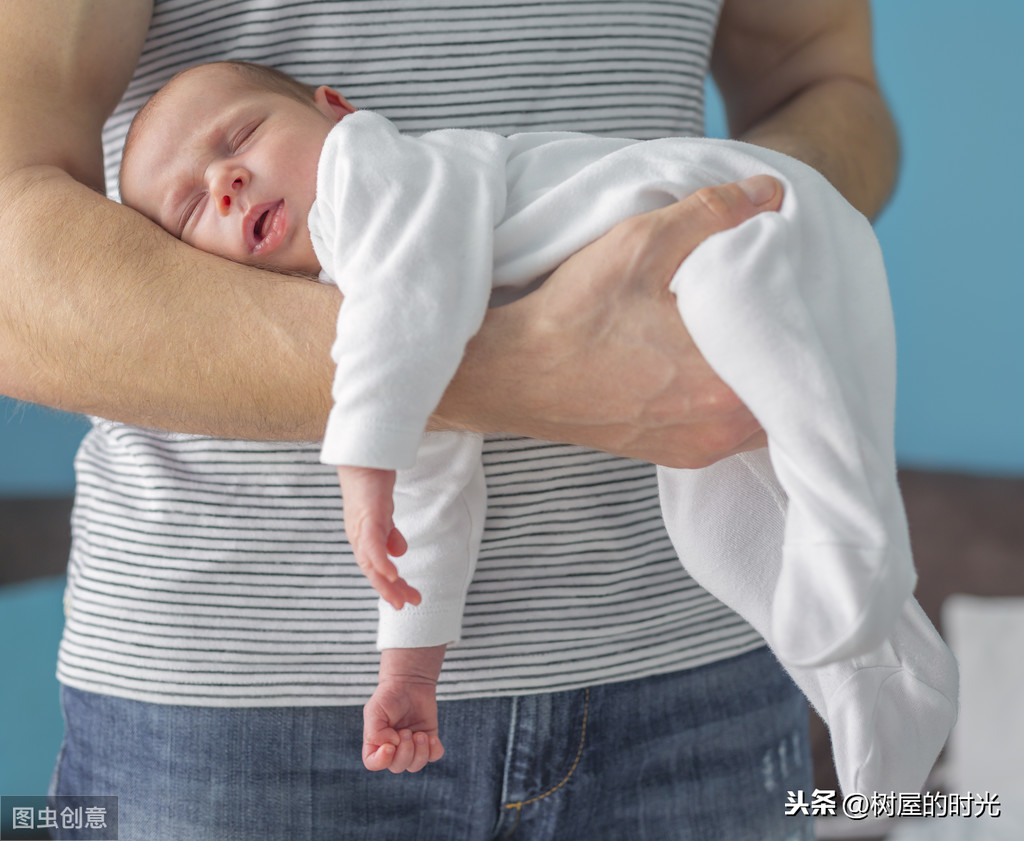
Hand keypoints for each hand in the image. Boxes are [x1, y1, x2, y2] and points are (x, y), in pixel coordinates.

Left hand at [337, 465, 418, 608]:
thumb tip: (398, 553)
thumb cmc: (372, 482)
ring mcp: (361, 526)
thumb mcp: (384, 513)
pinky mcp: (367, 516)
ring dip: (385, 583)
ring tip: (400, 598)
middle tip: (406, 605)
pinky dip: (380, 561)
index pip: (375, 567)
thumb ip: (389, 533)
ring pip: (370, 562)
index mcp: (363, 537)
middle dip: (388, 590)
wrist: (363, 456)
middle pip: (371, 570)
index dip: (388, 585)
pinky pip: (372, 544)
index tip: (404, 599)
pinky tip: (391, 574)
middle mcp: (358, 535)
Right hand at [363, 646, 446, 772]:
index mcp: (376, 743)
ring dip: (420, 752)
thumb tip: (392, 745)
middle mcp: (393, 748)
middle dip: (405, 751)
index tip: (390, 745)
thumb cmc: (389, 696)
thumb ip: (376, 733)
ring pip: (416, 765)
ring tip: (420, 734)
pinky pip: (434, 756)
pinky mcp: (428, 740)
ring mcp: (412, 746)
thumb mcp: (374, 710)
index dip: (382, 760)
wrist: (410, 682)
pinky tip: (431, 738)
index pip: (374, 763)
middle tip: (406, 731)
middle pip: (397, 767)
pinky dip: (434, 750)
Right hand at [444, 175, 782, 467]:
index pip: (802, 348)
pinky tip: (716, 367)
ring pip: (762, 413)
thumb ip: (712, 213)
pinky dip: (735, 399)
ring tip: (751, 333)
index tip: (801, 282)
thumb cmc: (572, 314)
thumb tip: (769, 193)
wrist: (512, 374)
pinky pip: (729, 429)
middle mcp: (720, 428)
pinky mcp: (674, 454)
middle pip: (789, 386)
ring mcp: (697, 448)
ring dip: (763, 376)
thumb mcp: (639, 243)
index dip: (808, 311)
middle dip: (790, 344)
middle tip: (785, 301)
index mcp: (724, 383)